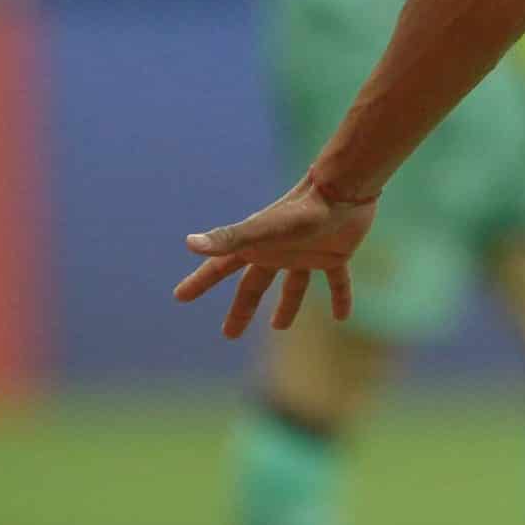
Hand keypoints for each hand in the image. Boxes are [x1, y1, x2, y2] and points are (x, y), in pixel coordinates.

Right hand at [172, 175, 377, 338]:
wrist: (344, 189)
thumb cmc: (302, 210)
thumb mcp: (263, 230)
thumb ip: (229, 238)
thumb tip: (189, 243)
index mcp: (258, 246)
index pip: (221, 267)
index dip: (200, 281)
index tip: (180, 296)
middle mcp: (280, 251)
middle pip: (255, 285)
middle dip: (242, 308)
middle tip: (229, 334)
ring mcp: (308, 253)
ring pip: (294, 285)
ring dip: (287, 306)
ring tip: (279, 327)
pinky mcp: (337, 254)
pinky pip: (337, 282)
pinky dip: (340, 297)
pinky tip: (342, 317)